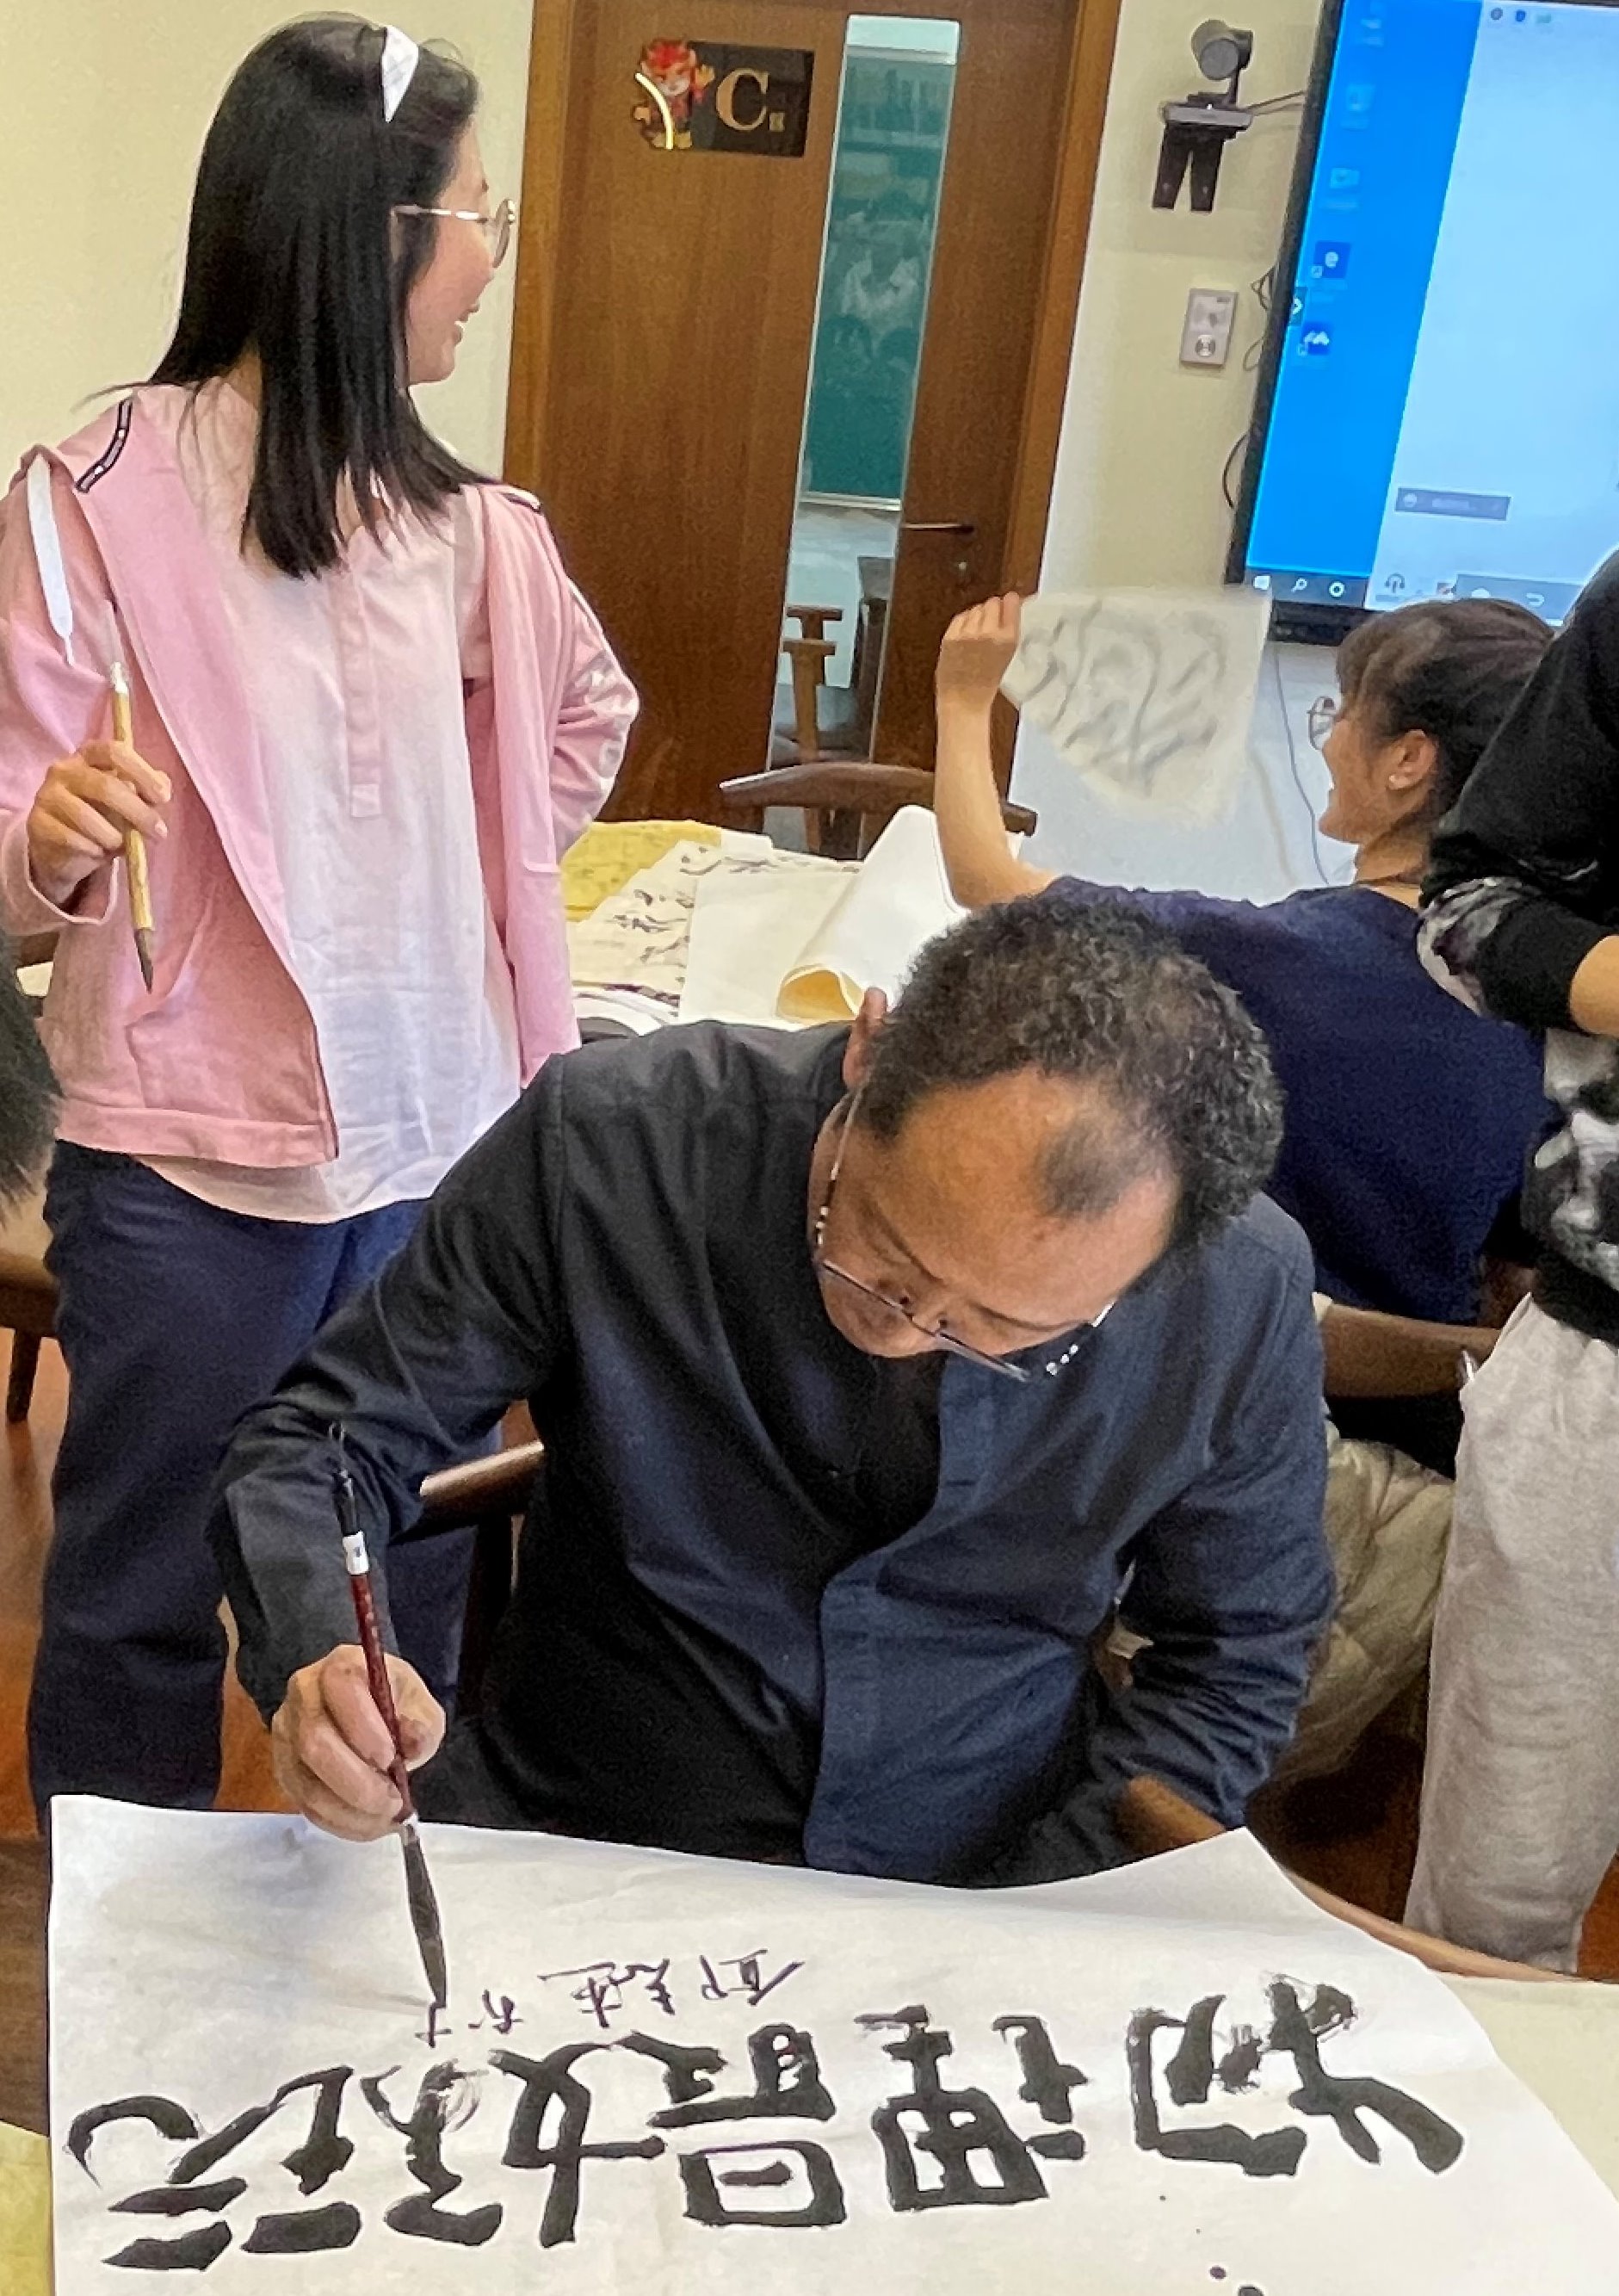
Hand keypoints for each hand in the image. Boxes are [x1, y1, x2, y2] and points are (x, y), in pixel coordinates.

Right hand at [25, 742, 169, 909]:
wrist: (63, 848)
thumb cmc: (101, 817)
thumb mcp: (127, 801)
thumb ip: (145, 791)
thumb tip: (163, 786)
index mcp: (89, 756)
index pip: (115, 751)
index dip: (142, 773)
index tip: (163, 797)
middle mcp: (64, 769)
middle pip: (105, 786)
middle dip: (138, 812)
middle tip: (158, 832)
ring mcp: (47, 795)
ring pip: (88, 817)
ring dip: (114, 837)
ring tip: (121, 846)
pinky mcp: (38, 824)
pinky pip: (73, 839)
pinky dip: (94, 850)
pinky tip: (99, 852)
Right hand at [271, 1645, 445, 1841]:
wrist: (364, 1714)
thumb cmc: (392, 1704)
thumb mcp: (419, 1703)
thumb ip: (421, 1721)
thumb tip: (414, 1743)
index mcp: (339, 1667)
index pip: (341, 1688)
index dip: (363, 1727)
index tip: (391, 1759)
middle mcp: (302, 1696)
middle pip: (315, 1742)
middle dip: (357, 1782)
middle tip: (393, 1801)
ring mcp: (286, 1735)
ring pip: (306, 1783)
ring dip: (350, 1811)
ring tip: (385, 1817)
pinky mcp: (283, 1770)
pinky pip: (304, 1805)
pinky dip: (339, 1822)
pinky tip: (367, 1823)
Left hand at [936, 594, 1021, 715]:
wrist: (964, 701)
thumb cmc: (986, 682)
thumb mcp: (1007, 655)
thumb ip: (1008, 629)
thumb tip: (1008, 603)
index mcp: (1008, 638)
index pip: (1011, 601)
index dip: (1009, 602)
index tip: (1008, 604)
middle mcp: (989, 633)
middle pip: (992, 602)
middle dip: (992, 610)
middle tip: (990, 624)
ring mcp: (968, 634)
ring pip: (976, 608)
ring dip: (977, 617)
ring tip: (977, 635)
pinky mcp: (950, 637)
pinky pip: (960, 617)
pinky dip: (963, 623)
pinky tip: (966, 636)